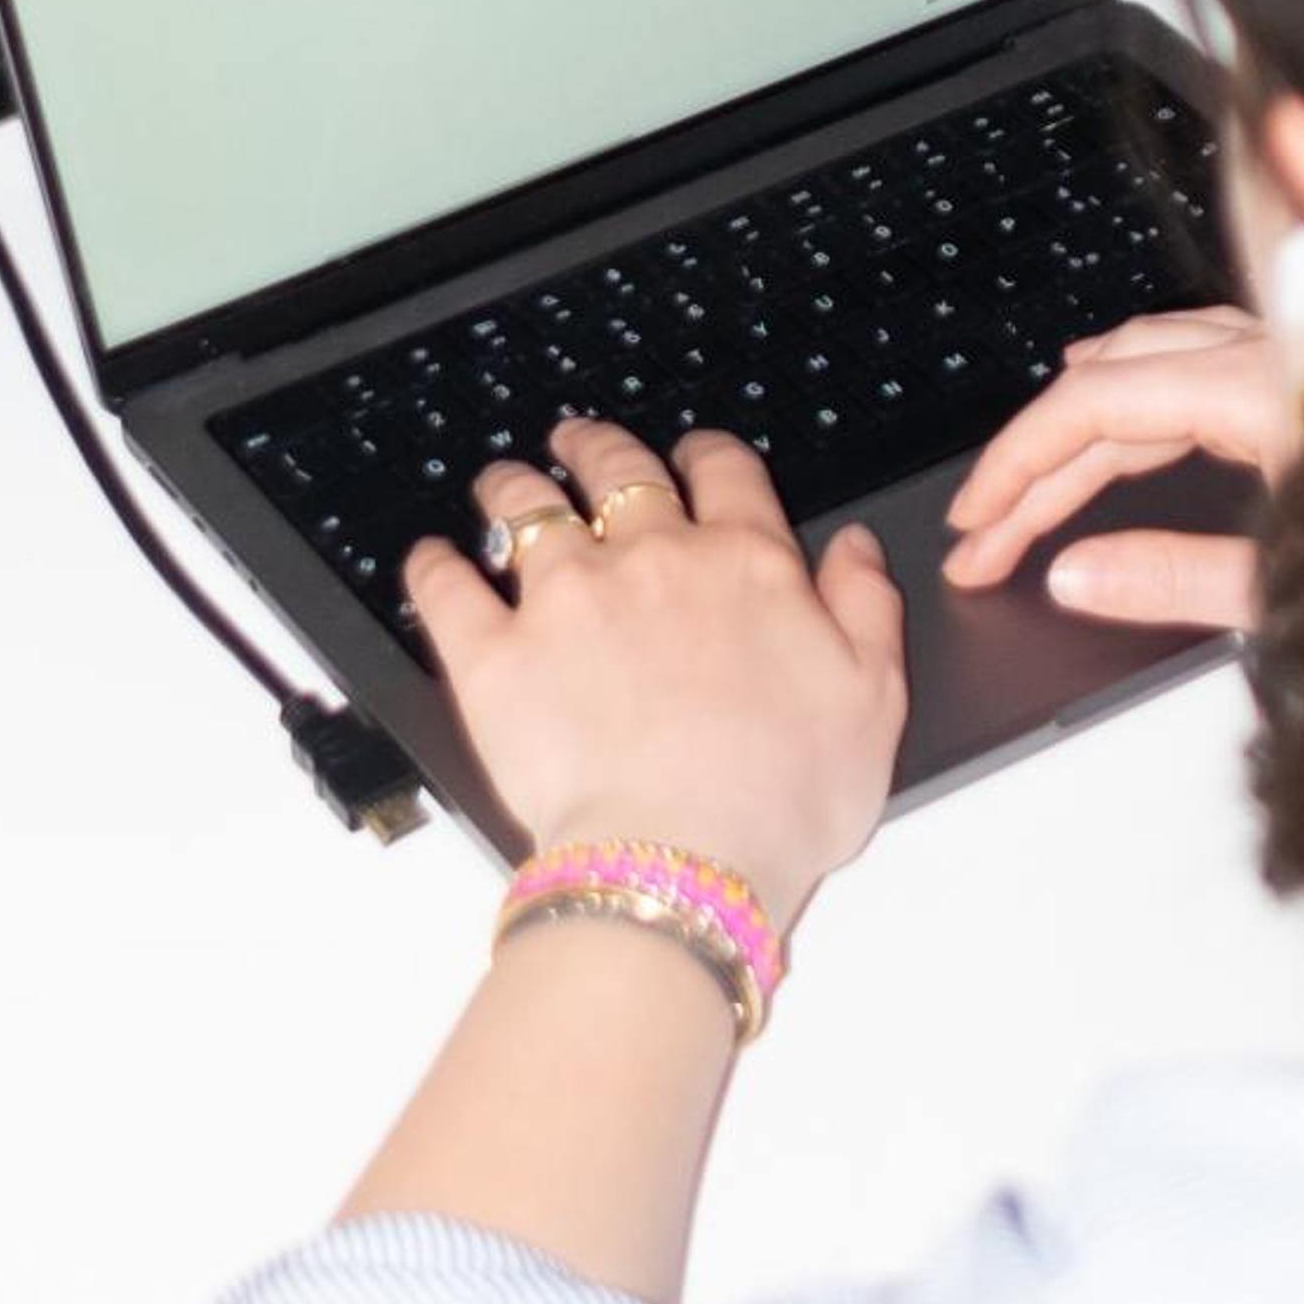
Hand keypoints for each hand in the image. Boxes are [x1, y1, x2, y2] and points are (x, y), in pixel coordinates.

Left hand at [404, 415, 907, 937]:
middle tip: (580, 443)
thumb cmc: (782, 801)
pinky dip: (435, 567)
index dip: (706, 455)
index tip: (692, 457)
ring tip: (505, 486)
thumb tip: (855, 549)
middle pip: (618, 470)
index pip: (724, 474)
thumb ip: (866, 609)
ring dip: (514, 488)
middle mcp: (653, 560)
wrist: (685, 860)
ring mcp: (566, 598)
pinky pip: (449, 587)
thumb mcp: (872, 702)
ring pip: (527, 508)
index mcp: (746, 567)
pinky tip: (431, 562)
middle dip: (598, 447)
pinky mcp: (496, 652)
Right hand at [940, 303, 1288, 632]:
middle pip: (1111, 383)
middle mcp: (1271, 354)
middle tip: (985, 530)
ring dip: (1076, 416)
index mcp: (1262, 392)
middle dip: (1036, 456)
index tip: (975, 516)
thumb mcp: (1296, 583)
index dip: (1019, 459)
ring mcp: (1290, 354)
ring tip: (1023, 466)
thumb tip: (1071, 577)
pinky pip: (1196, 353)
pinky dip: (1138, 379)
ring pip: (1148, 359)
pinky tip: (1125, 388)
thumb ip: (1180, 579)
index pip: (1097, 404)